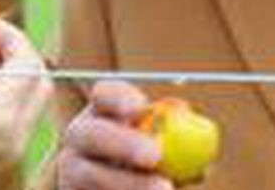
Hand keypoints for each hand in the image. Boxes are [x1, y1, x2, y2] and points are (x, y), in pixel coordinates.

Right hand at [0, 15, 51, 189]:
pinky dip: (2, 102)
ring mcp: (16, 151)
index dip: (10, 36)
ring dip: (7, 78)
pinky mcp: (9, 161)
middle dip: (15, 55)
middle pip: (38, 80)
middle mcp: (17, 134)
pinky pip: (18, 121)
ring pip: (29, 102)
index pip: (27, 61)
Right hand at [54, 80, 170, 189]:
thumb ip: (180, 150)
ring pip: (91, 176)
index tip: (140, 108)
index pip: (104, 94)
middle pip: (92, 134)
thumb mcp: (165, 153)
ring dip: (129, 184)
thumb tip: (204, 164)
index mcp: (104, 112)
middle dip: (123, 143)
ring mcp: (70, 171)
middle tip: (155, 156)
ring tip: (164, 189)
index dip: (119, 98)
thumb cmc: (152, 169)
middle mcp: (80, 138)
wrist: (117, 188)